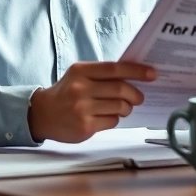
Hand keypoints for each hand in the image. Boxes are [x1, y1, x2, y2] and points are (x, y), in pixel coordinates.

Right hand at [27, 61, 156, 142]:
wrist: (42, 114)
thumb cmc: (66, 92)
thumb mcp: (79, 75)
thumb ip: (102, 74)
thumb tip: (135, 76)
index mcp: (81, 71)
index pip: (115, 68)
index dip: (137, 71)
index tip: (152, 74)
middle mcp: (80, 88)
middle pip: (120, 89)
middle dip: (135, 94)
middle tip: (139, 97)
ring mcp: (82, 108)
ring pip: (119, 107)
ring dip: (126, 108)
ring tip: (122, 108)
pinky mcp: (85, 126)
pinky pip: (112, 122)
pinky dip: (114, 119)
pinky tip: (106, 117)